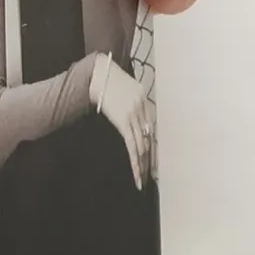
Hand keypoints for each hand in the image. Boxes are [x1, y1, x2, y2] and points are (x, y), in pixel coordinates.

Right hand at [92, 53, 155, 188]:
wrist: (99, 75)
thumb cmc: (111, 81)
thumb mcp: (130, 90)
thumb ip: (137, 105)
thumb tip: (140, 125)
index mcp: (146, 102)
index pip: (153, 132)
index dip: (154, 149)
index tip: (155, 162)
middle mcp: (144, 110)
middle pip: (150, 141)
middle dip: (151, 160)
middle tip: (152, 176)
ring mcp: (135, 116)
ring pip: (143, 146)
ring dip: (142, 165)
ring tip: (143, 179)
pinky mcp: (124, 122)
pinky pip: (132, 145)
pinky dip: (135, 160)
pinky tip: (136, 171)